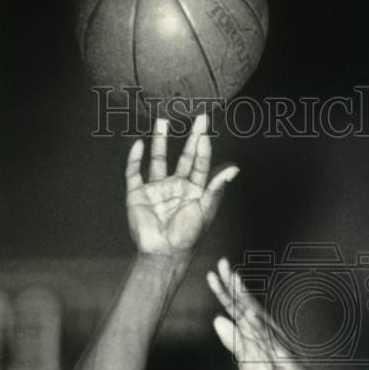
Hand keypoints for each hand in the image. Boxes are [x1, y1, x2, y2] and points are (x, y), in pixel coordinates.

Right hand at [125, 114, 237, 258]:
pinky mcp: (137, 195)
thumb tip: (234, 169)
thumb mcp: (205, 210)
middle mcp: (176, 188)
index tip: (205, 130)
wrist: (164, 253)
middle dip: (190, 137)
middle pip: (183, 157)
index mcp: (194, 191)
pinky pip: (134, 173)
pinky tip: (138, 144)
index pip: (200, 164)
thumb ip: (216, 188)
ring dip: (160, 141)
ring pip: (158, 160)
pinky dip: (134, 159)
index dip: (203, 147)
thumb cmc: (187, 236)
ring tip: (163, 120)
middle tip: (198, 117)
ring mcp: (156, 190)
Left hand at [208, 258, 317, 369]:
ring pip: (259, 321)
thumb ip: (232, 338)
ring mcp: (275, 341)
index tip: (211, 274)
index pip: (235, 307)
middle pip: (246, 305)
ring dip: (248, 306)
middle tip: (222, 264)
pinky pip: (274, 344)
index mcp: (253, 329)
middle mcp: (264, 330)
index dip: (223, 291)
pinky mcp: (284, 356)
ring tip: (236, 286)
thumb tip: (216, 318)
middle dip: (234, 287)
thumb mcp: (245, 355)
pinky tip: (255, 320)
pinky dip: (266, 334)